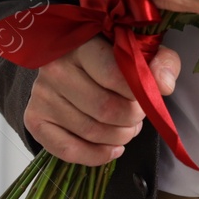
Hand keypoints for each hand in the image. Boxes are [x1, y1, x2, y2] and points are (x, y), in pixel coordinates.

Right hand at [22, 35, 179, 165]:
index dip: (139, 93)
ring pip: (90, 131)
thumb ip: (160, 60)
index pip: (114, 75)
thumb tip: (163, 85)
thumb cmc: (110, 53)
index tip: (150, 97)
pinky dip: (96, 156)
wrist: (72, 58)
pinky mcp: (35, 119)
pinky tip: (113, 149)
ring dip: (119, 137)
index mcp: (82, 43)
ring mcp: (42, 94)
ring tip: (128, 128)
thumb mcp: (140, 47)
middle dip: (132, 118)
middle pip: (104, 108)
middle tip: (139, 115)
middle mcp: (56, 68)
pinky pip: (68, 150)